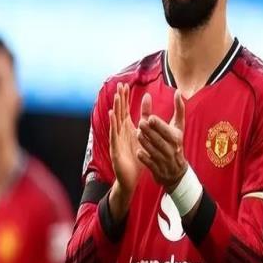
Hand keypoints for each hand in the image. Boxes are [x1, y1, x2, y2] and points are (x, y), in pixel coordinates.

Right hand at [108, 83, 150, 220]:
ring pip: (115, 122)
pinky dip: (113, 124)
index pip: (125, 110)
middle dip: (120, 99)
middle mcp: (120, 132)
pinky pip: (114, 134)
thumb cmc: (136, 157)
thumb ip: (145, 123)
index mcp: (127, 129)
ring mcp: (116, 140)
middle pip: (119, 112)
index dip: (124, 98)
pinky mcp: (115, 149)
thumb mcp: (142, 138)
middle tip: (120, 85)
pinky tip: (113, 115)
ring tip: (117, 97)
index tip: (125, 85)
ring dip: (116, 109)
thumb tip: (150, 115)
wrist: (131, 178)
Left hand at [137, 90, 186, 190]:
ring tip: (138, 133)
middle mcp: (171, 149)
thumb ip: (178, 109)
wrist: (176, 170)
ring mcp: (164, 160)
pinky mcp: (157, 169)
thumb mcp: (178, 126)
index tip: (150, 118)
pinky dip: (144, 158)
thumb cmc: (176, 142)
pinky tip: (138, 152)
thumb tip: (177, 91)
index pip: (167, 131)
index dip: (159, 125)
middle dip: (150, 132)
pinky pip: (150, 163)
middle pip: (159, 140)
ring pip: (153, 150)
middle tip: (141, 123)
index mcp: (176, 137)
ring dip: (145, 142)